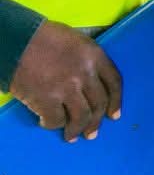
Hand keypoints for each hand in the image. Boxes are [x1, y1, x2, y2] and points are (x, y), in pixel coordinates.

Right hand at [8, 20, 120, 141]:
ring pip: (81, 116)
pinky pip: (56, 120)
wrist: (17, 41)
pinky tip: (47, 124)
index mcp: (95, 56)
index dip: (116, 101)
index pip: (114, 83)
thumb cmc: (43, 38)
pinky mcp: (47, 99)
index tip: (114, 115)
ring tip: (71, 136)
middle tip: (92, 133)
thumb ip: (87, 61)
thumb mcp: (76, 42)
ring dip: (77, 129)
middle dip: (96, 121)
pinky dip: (53, 125)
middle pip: (99, 103)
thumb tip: (90, 83)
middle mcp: (86, 73)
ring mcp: (67, 88)